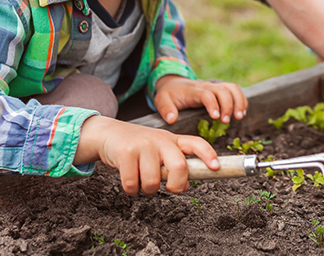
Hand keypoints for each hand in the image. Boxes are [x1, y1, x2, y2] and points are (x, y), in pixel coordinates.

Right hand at [75, 116, 219, 194]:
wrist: (108, 133)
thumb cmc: (138, 146)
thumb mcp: (159, 151)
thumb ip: (174, 166)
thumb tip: (186, 186)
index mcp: (172, 140)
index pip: (196, 143)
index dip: (208, 155)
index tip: (215, 168)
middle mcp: (160, 140)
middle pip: (179, 167)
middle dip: (176, 185)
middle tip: (169, 188)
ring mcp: (143, 145)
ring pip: (153, 181)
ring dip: (147, 190)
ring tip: (142, 182)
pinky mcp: (126, 152)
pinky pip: (132, 183)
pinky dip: (131, 189)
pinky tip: (129, 180)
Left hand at [153, 75, 248, 123]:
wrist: (172, 83)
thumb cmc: (169, 94)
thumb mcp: (161, 100)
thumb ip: (166, 109)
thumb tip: (172, 119)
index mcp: (192, 90)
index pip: (206, 94)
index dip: (213, 105)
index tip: (216, 117)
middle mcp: (205, 86)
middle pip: (222, 90)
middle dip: (228, 105)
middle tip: (227, 121)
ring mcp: (214, 86)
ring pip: (231, 88)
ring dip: (238, 101)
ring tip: (239, 117)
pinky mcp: (219, 89)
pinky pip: (234, 90)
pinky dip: (241, 100)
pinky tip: (242, 112)